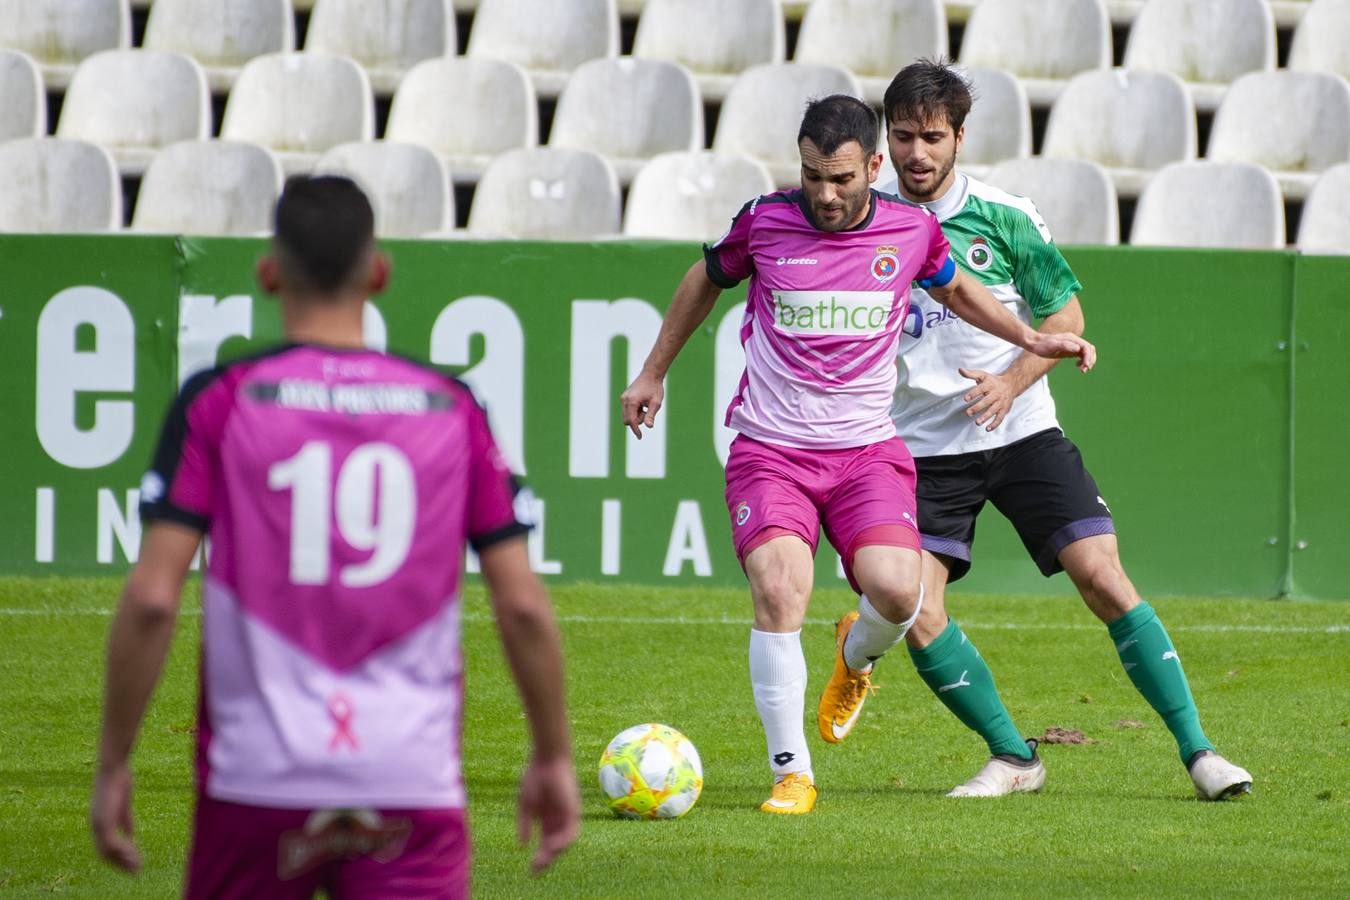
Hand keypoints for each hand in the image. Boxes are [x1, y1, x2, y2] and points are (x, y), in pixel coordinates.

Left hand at [91, 762, 141, 872]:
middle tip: (136, 872)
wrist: (113, 767)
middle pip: (105, 854)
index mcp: (99, 822)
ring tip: (138, 866)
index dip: (118, 858)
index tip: (132, 863)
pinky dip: (124, 850)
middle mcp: (96, 825)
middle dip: (120, 864)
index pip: (105, 847)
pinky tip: (136, 852)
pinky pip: (113, 842)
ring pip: (109, 851)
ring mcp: (98, 824)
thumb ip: (125, 821)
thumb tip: (131, 836)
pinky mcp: (104, 820)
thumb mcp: (124, 805)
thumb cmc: (119, 780)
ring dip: (124, 861)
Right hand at [517, 756, 579, 874]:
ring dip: (554, 852)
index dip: (539, 856)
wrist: (546, 759)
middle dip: (546, 859)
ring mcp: (567, 814)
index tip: (531, 869)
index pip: (546, 841)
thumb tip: (522, 845)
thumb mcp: (525, 804)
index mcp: (547, 818)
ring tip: (542, 859)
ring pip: (565, 841)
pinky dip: (562, 840)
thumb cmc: (535, 777)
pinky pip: (571, 831)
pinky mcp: (573, 809)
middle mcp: (559, 818)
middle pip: (555, 845)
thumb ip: (524, 824)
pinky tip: (550, 845)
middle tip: (535, 870)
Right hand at [620, 372, 663, 438]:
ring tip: (646, 406)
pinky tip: (642, 404)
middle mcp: (624, 400)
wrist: (651, 374)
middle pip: (627, 420)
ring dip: (636, 415)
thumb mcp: (656, 403)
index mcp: (631, 401)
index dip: (636, 430)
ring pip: (627, 415)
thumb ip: (651, 415)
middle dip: (637, 420)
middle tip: (648, 412)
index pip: (631, 421)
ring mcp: (623, 398)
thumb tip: (649, 427)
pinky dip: (635, 411)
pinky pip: (628, 410)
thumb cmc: (655, 388)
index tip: (640, 437)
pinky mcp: (624, 397)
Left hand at [960, 368, 1017, 430]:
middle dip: (977, 408)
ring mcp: (1001, 402)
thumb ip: (971, 374)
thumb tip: (960, 370)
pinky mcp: (1004, 409)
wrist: (1012, 384)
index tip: (965, 399)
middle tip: (968, 413)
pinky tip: (987, 428)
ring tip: (977, 422)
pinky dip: (995, 424)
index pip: (981, 389)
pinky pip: (1000, 418)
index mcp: (990, 385)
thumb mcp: (983, 375)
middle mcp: (996, 394)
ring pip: (993, 410)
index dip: (973, 393)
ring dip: (985, 417)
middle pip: (987, 401)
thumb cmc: (993, 381)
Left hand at [1026, 332, 1095, 372]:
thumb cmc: (1043, 345)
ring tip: (1083, 370)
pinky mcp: (1071, 350)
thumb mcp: (1053, 346)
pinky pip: (1082, 355)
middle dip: (1090, 360)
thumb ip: (1065, 345)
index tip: (1085, 366)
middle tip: (1084, 370)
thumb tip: (1078, 348)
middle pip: (1089, 349)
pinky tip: (1077, 366)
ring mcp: (1073, 345)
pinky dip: (1083, 361)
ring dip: (1088, 361)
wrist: (1036, 344)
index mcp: (1072, 339)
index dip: (1088, 356)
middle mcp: (1074, 341)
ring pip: (1087, 353)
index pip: (1086, 347)